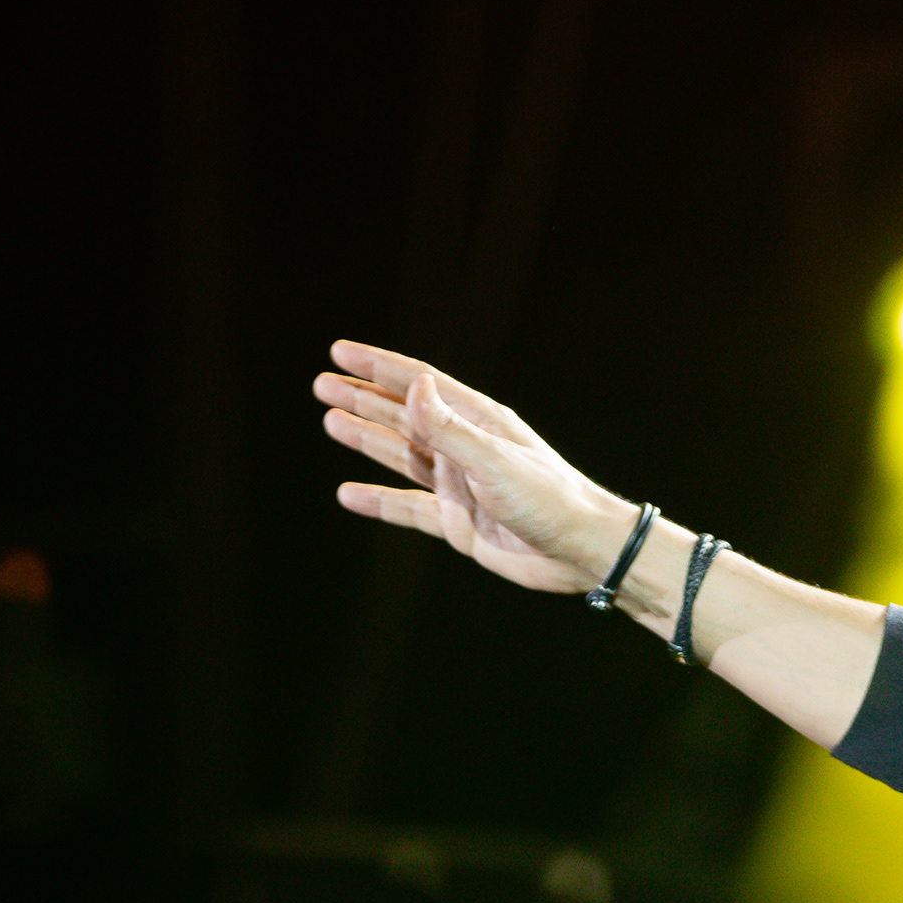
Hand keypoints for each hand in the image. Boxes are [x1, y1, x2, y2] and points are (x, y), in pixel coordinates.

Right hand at [312, 341, 629, 595]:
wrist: (580, 550)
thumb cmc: (549, 498)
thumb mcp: (492, 460)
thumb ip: (447, 428)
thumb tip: (412, 385)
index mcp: (478, 421)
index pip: (418, 384)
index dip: (378, 367)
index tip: (340, 352)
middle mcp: (465, 447)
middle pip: (404, 415)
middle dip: (363, 398)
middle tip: (322, 384)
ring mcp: (459, 484)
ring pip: (402, 456)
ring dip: (366, 439)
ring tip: (331, 421)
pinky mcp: (457, 522)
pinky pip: (407, 508)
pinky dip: (377, 501)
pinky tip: (349, 494)